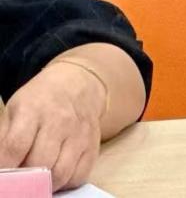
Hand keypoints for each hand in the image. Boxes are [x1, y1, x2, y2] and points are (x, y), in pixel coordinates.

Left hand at [0, 61, 106, 189]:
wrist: (78, 85)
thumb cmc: (40, 100)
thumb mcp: (15, 109)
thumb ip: (5, 138)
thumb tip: (2, 167)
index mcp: (34, 109)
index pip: (15, 146)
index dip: (5, 166)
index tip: (2, 176)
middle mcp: (60, 122)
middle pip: (40, 163)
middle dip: (24, 178)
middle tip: (19, 179)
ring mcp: (80, 135)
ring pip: (60, 174)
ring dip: (44, 184)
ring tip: (36, 180)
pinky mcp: (93, 146)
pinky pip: (79, 176)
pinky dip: (64, 183)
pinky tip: (55, 175)